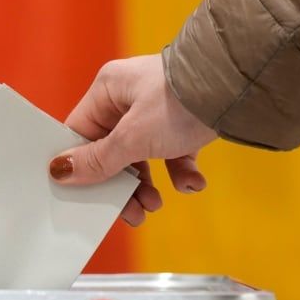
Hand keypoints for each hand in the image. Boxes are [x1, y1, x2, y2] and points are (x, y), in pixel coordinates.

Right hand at [49, 54, 216, 225]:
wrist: (241, 88)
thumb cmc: (180, 102)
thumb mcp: (133, 137)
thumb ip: (98, 160)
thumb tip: (59, 172)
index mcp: (107, 91)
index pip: (80, 132)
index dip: (79, 165)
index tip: (82, 194)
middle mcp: (128, 98)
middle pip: (111, 151)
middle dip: (121, 185)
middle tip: (130, 210)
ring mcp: (157, 110)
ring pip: (140, 156)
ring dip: (147, 184)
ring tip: (157, 203)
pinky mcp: (183, 122)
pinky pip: (171, 153)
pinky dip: (179, 171)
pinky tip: (192, 182)